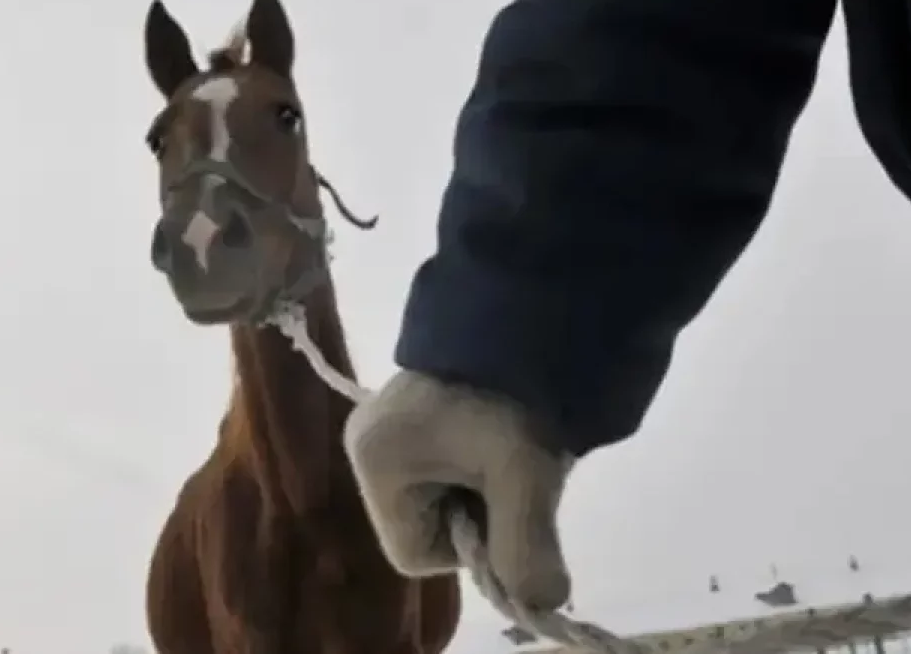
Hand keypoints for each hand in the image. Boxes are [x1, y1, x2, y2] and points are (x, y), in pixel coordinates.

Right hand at [343, 369, 574, 610]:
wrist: (525, 306)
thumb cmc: (511, 394)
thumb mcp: (525, 475)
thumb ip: (529, 548)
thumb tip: (546, 603)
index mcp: (375, 464)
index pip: (416, 555)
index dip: (469, 546)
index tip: (506, 503)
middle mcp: (365, 447)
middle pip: (426, 525)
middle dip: (479, 513)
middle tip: (517, 471)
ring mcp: (383, 425)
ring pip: (439, 495)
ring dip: (483, 485)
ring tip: (514, 444)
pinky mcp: (408, 408)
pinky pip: (442, 463)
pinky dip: (479, 460)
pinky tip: (504, 430)